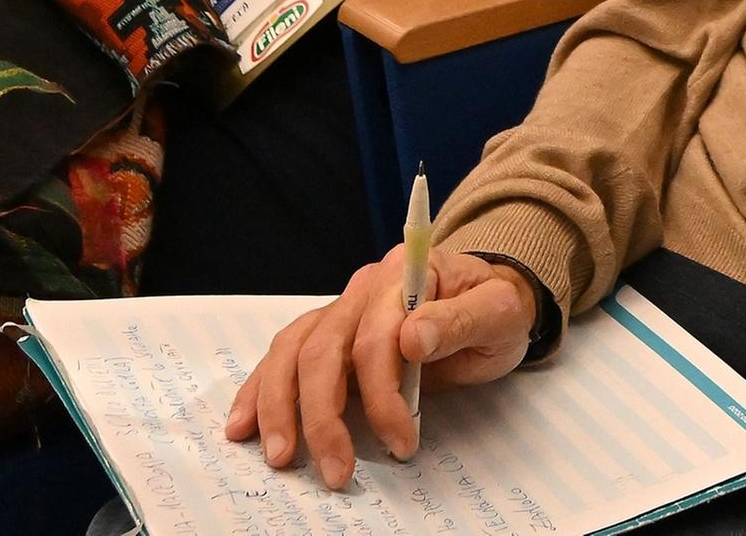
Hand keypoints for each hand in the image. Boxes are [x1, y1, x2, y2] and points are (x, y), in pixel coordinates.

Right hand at [229, 247, 537, 484]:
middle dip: (322, 416)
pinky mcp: (328, 335)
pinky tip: (244, 424)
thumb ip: (462, 321)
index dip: (382, 392)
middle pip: (324, 349)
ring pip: (292, 353)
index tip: (402, 440)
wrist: (489, 301)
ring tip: (280, 456)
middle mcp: (364, 288)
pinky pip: (284, 358)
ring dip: (280, 407)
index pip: (377, 335)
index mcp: (406, 275)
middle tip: (337, 470)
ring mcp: (340, 311)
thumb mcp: (500, 314)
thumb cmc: (495, 310)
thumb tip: (412, 335)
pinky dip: (260, 392)